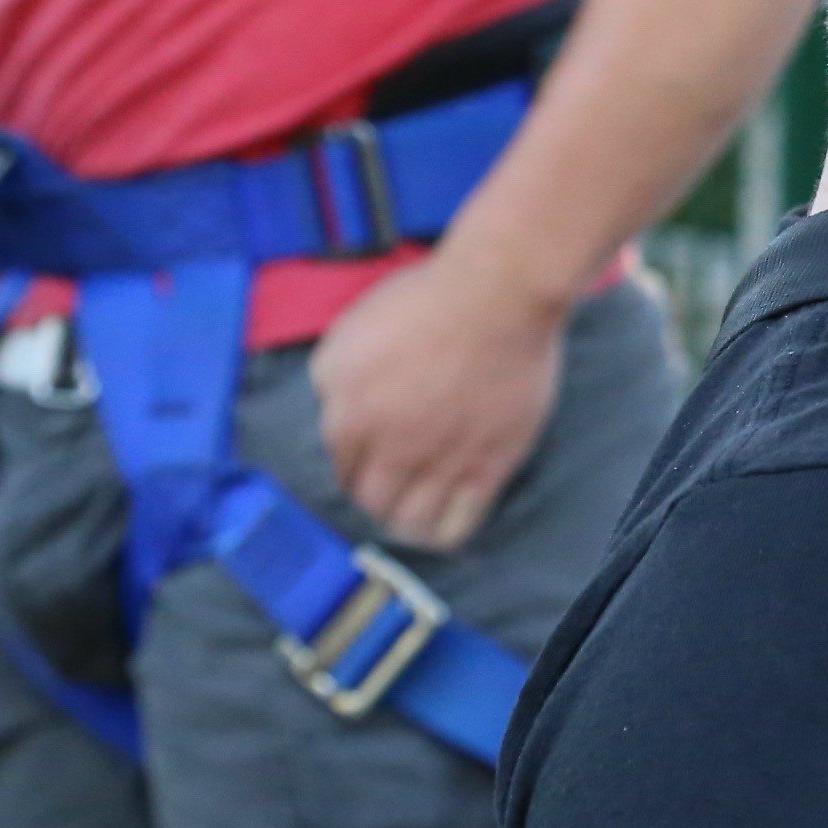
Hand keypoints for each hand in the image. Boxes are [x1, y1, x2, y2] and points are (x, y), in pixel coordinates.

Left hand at [310, 244, 570, 550]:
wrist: (496, 295)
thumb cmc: (422, 302)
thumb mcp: (347, 331)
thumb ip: (331, 381)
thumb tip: (334, 408)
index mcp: (349, 418)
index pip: (338, 470)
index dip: (351, 468)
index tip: (364, 464)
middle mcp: (391, 451)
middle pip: (371, 502)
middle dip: (375, 498)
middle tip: (388, 486)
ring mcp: (443, 462)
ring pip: (411, 523)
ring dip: (406, 521)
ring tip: (413, 509)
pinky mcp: (489, 465)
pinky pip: (459, 523)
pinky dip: (444, 532)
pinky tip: (444, 520)